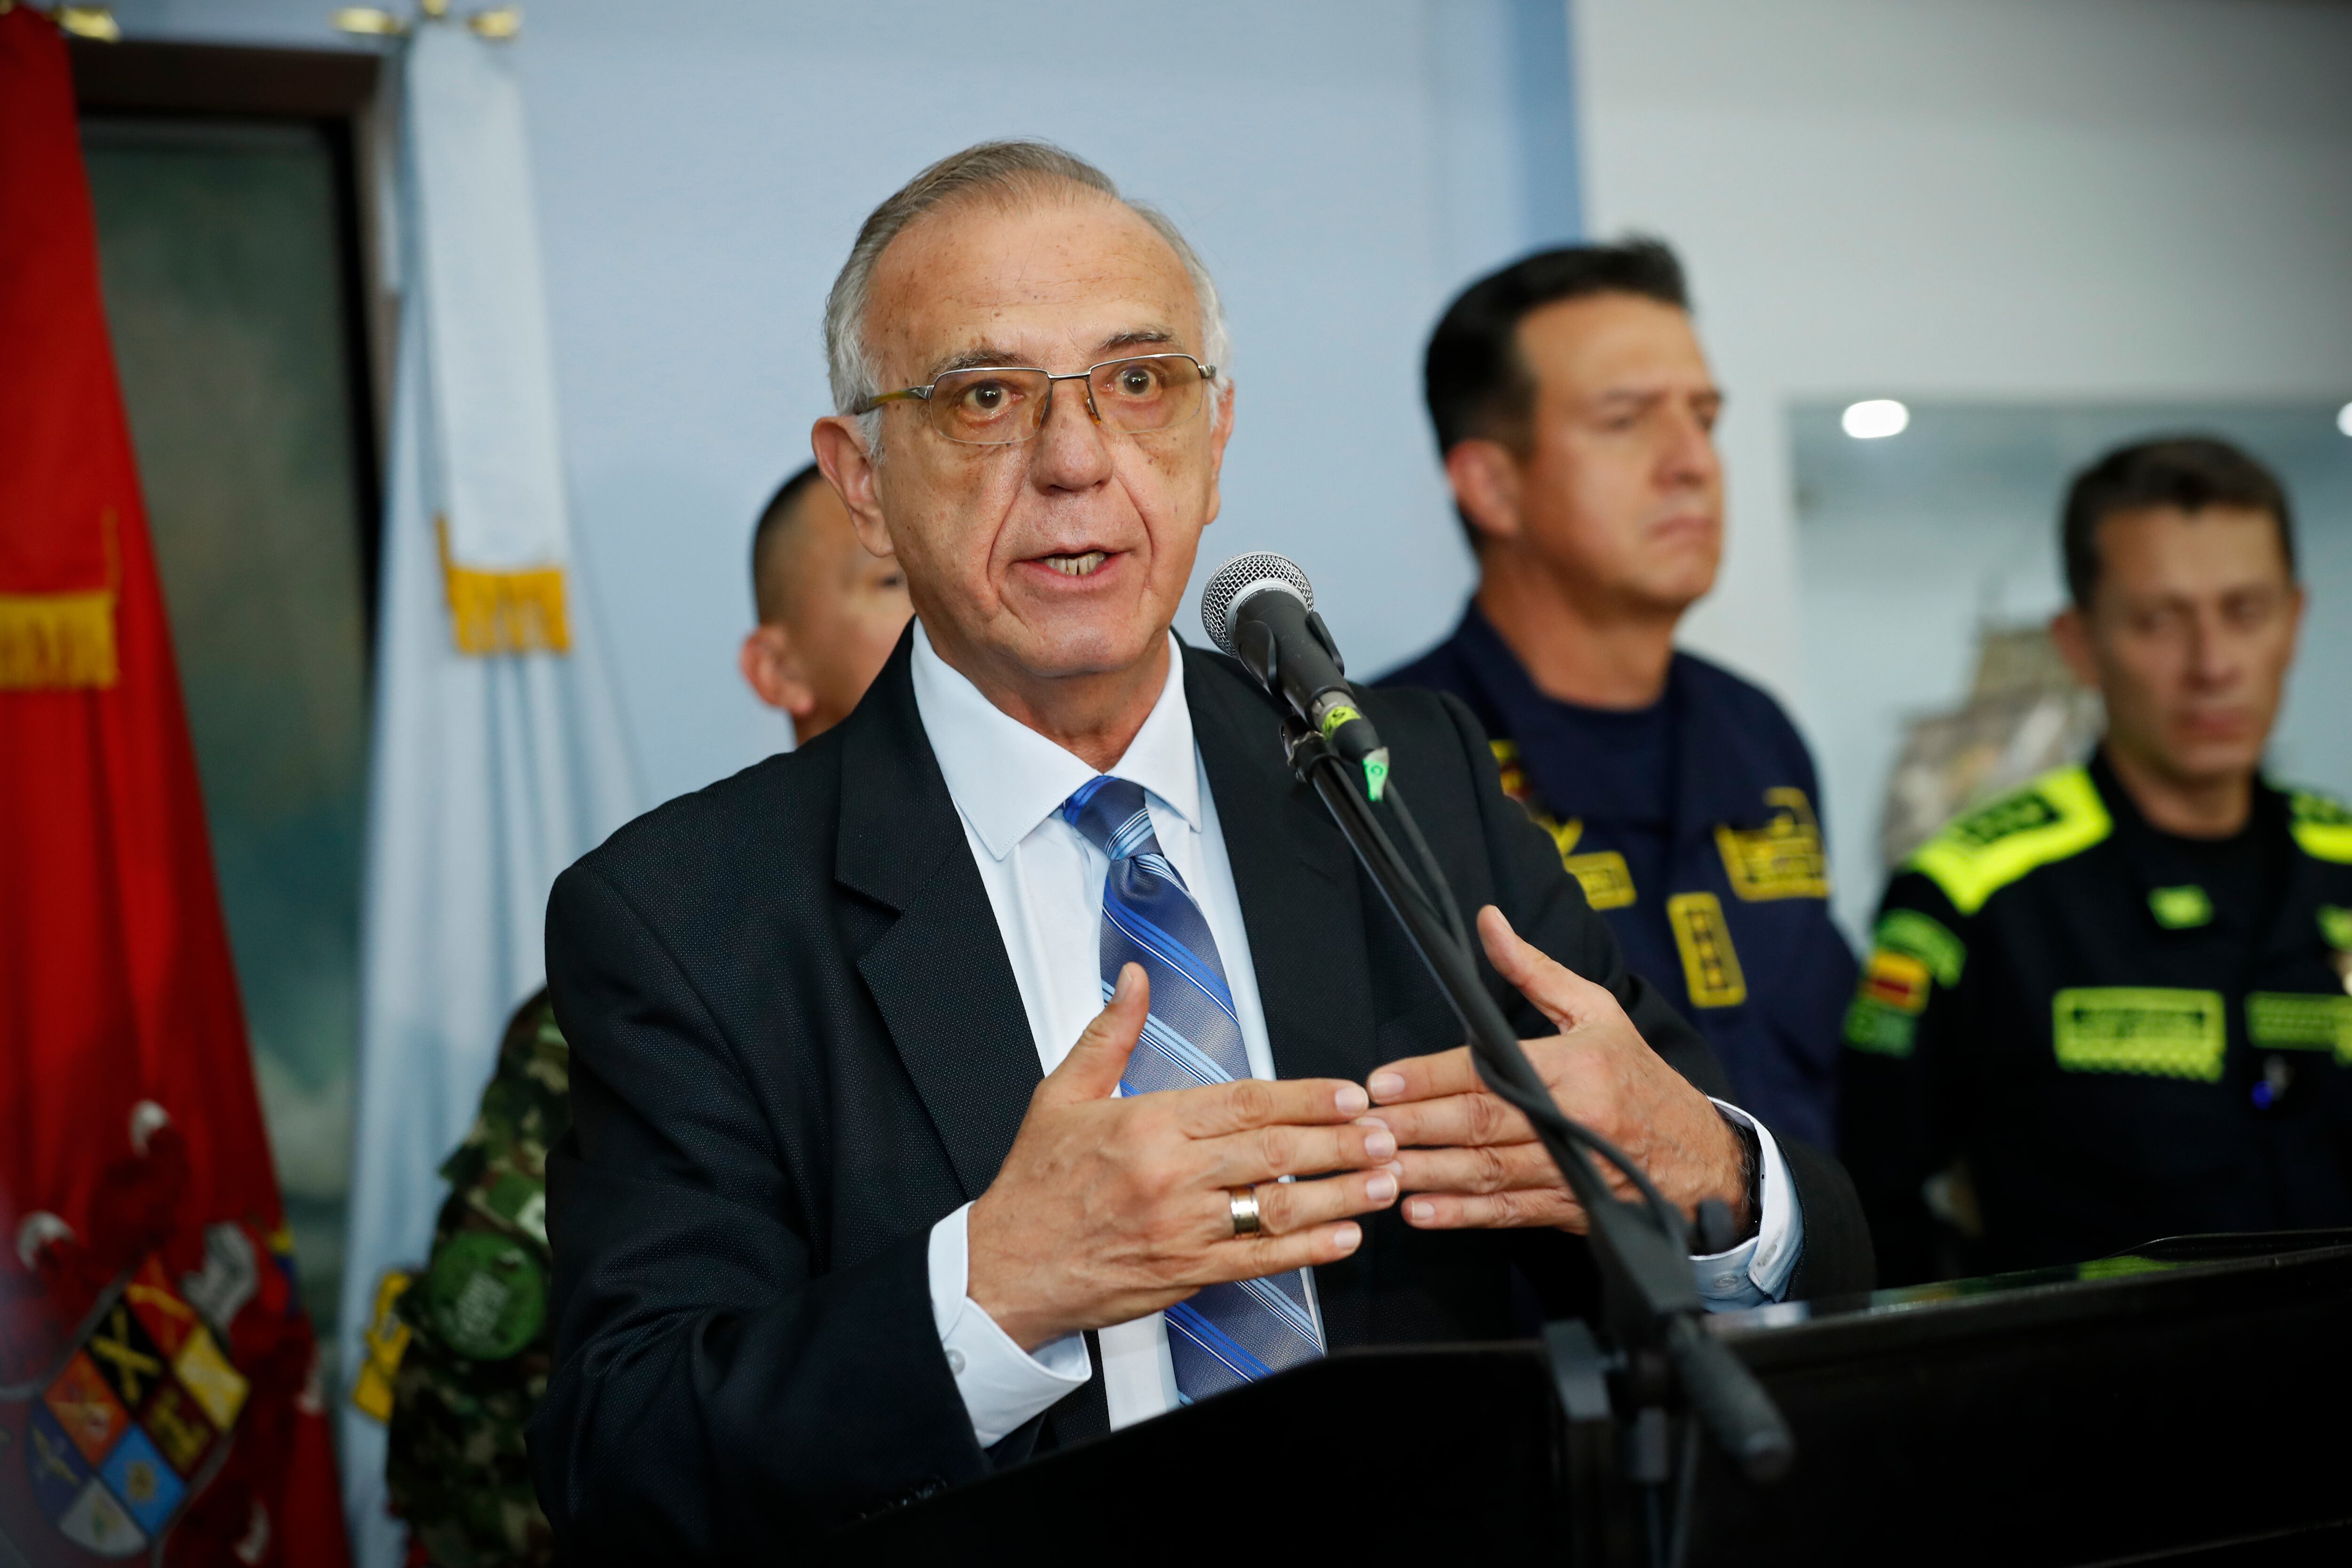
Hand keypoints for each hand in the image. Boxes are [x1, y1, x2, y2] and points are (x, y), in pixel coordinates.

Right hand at [967, 964, 1401, 1351]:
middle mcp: (1170, 1176)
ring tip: (1385, 1181)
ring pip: (1278, 1207)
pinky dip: (1308, 1250)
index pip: (1245, 1103)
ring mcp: (1182, 1229)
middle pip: (1273, 1152)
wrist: (1004, 1269)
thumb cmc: (1036, 1185)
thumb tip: (1136, 979)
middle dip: (1339, 1142)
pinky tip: (1344, 1238)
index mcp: (1147, 1125)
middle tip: (1386, 1134)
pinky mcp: (1187, 1274)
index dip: (1306, 1098)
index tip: (1348, 1094)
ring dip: (1340, 1195)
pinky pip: (1260, 1260)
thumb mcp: (1064, 1094)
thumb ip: (1111, 1033)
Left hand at [1366, 907, 1747, 1236]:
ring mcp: (1569, 1170)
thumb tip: (1489, 922)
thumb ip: (1535, 971)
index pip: (1488, 1071)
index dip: (1429, 1078)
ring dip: (1426, 1172)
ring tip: (1375, 1169)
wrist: (1702, 1158)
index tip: (1382, 1081)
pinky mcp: (1568, 1208)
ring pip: (1485, 1172)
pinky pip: (1505, 1213)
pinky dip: (1460, 1215)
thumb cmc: (1639, 1078)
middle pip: (1479, 1124)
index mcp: (1577, 1066)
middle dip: (1414, 1126)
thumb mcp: (1597, 1012)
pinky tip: (1420, 1210)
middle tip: (1360, 1127)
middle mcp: (1571, 1120)